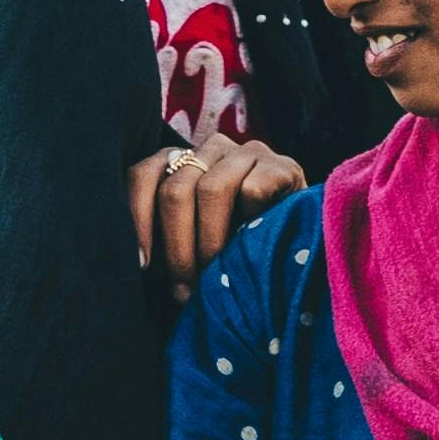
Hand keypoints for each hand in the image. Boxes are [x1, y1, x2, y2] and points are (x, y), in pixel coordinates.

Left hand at [128, 138, 304, 296]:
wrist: (302, 248)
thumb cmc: (235, 250)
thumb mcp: (191, 246)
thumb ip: (163, 244)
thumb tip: (137, 263)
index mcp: (182, 161)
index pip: (145, 175)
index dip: (137, 219)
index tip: (141, 265)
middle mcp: (211, 149)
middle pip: (176, 189)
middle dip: (176, 248)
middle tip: (183, 290)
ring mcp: (248, 152)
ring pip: (211, 189)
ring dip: (209, 243)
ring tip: (214, 275)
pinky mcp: (282, 164)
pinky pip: (252, 190)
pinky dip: (249, 223)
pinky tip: (254, 243)